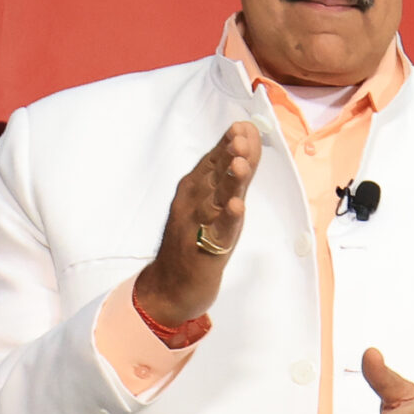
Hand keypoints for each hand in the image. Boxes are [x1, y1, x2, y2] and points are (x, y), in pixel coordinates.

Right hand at [134, 123, 260, 325]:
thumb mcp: (212, 206)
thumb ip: (227, 181)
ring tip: (240, 163)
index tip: (244, 125)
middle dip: (229, 154)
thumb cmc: (193, 241)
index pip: (213, 161)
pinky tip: (236, 208)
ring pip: (215, 199)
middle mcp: (192, 203)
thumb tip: (245, 149)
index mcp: (194, 190)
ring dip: (229, 181)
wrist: (169, 287)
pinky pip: (218, 233)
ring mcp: (197, 226)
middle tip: (241, 134)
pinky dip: (227, 220)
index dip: (229, 143)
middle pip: (214, 175)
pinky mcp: (205, 251)